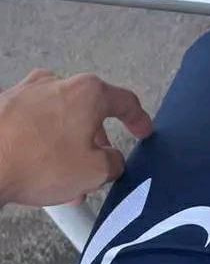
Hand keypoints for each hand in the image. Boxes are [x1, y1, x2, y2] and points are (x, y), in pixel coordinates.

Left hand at [0, 69, 152, 206]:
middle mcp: (56, 84)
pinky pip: (35, 125)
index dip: (139, 120)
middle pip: (88, 111)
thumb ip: (114, 162)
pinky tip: (43, 171)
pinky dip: (45, 145)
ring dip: (70, 147)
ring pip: (60, 120)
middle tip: (100, 166)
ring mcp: (26, 92)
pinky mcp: (3, 107)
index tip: (142, 130)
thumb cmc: (38, 163)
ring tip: (69, 179)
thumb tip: (111, 160)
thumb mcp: (97, 171)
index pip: (124, 101)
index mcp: (86, 93)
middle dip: (96, 141)